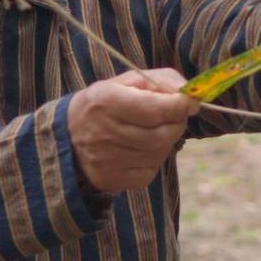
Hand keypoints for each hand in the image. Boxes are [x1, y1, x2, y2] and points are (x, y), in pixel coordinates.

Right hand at [66, 68, 198, 193]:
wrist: (68, 136)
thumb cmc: (106, 102)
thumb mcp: (128, 80)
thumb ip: (162, 80)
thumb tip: (192, 95)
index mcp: (106, 102)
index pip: (156, 109)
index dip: (180, 106)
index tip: (189, 102)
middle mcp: (105, 133)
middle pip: (162, 135)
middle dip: (176, 123)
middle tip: (173, 116)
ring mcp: (107, 161)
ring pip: (160, 153)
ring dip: (167, 140)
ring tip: (154, 130)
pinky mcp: (112, 180)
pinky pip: (150, 171)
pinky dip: (155, 159)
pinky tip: (142, 148)